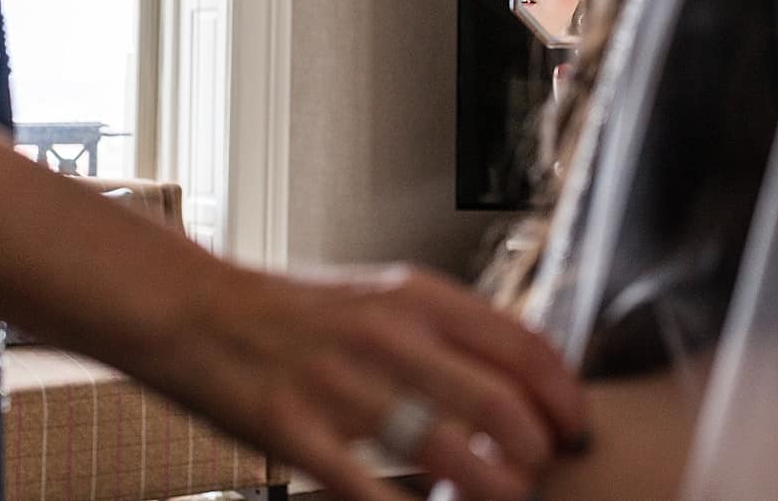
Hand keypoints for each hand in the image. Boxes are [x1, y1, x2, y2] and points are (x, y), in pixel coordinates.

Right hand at [157, 256, 588, 500]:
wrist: (201, 309)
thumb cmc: (300, 310)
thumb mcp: (383, 296)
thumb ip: (446, 330)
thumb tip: (517, 371)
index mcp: (416, 296)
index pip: (520, 343)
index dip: (561, 394)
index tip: (575, 427)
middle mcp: (388, 335)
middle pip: (498, 403)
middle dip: (535, 452)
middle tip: (540, 474)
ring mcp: (341, 386)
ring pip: (448, 451)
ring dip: (491, 490)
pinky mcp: (295, 433)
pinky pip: (369, 491)